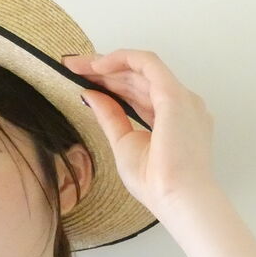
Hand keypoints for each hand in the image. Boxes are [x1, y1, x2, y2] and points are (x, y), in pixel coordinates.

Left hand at [62, 49, 219, 218]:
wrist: (176, 198)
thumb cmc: (158, 183)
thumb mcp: (124, 143)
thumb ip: (110, 116)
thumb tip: (90, 95)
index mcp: (175, 120)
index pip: (139, 93)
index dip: (111, 83)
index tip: (83, 79)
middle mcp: (183, 105)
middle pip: (138, 79)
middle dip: (104, 71)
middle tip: (73, 67)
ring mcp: (182, 98)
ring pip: (141, 69)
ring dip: (108, 63)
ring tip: (77, 65)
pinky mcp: (174, 95)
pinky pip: (148, 64)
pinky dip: (122, 58)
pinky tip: (97, 65)